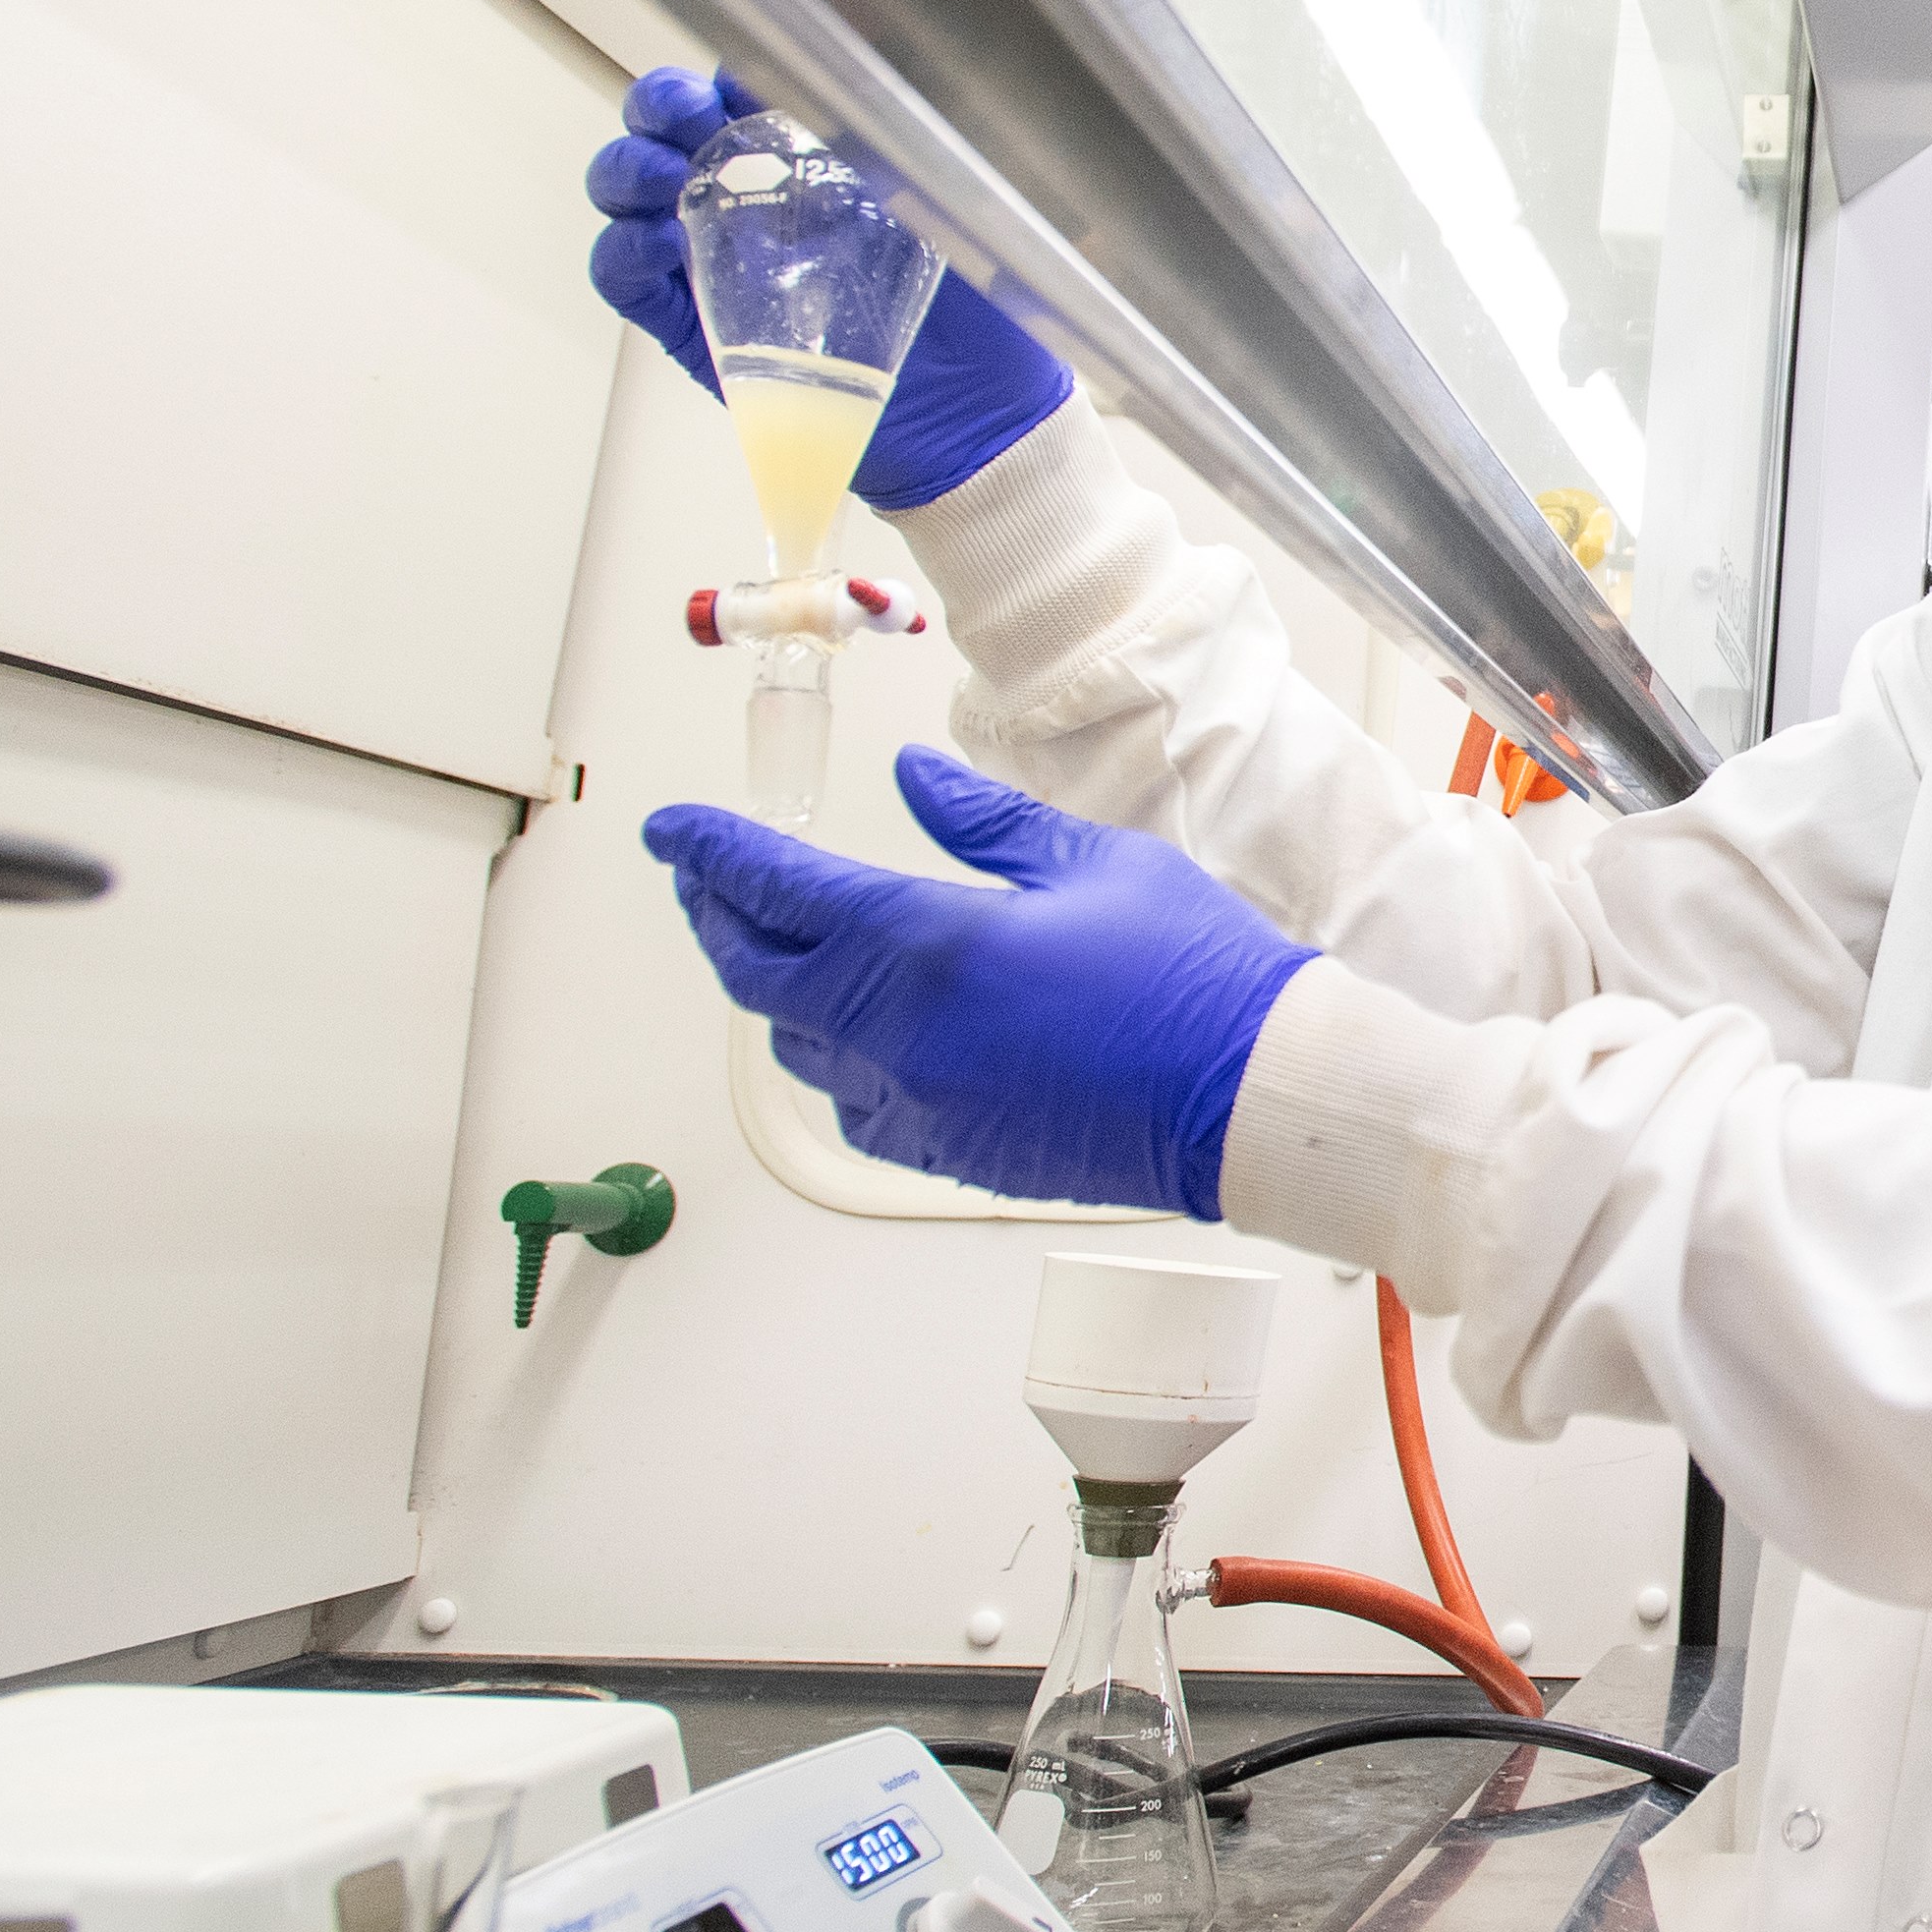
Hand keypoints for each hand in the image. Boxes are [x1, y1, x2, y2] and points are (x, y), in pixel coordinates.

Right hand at [584, 66, 1078, 507]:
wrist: (975, 420)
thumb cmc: (975, 312)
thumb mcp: (942, 213)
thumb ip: (894, 152)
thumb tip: (837, 87)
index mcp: (810, 165)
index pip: (737, 98)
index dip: (718, 78)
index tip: (728, 78)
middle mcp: (752, 207)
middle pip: (666, 135)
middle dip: (656, 110)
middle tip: (679, 117)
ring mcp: (715, 264)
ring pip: (631, 199)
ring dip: (627, 174)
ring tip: (659, 181)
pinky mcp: (694, 329)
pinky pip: (628, 281)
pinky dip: (621, 254)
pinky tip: (651, 245)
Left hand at [645, 749, 1314, 1214]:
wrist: (1255, 1095)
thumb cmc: (1193, 976)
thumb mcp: (1091, 864)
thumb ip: (982, 822)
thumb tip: (913, 780)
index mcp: (926, 944)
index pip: (775, 886)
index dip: (711, 850)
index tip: (676, 828)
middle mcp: (899, 1031)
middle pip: (756, 971)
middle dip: (716, 913)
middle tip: (705, 877)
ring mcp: (919, 1100)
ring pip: (794, 1045)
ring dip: (774, 990)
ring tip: (782, 946)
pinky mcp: (950, 1152)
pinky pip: (852, 1104)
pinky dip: (831, 1060)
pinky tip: (855, 1033)